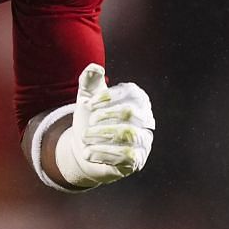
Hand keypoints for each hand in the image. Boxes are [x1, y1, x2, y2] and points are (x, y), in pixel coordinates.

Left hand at [54, 63, 154, 187]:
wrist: (83, 150)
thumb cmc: (90, 120)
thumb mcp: (86, 98)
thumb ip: (89, 81)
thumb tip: (94, 68)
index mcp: (136, 99)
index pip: (131, 93)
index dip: (108, 97)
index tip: (87, 104)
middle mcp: (145, 119)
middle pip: (130, 113)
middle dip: (104, 117)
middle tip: (87, 124)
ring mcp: (144, 140)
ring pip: (130, 134)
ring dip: (102, 135)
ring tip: (84, 138)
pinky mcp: (137, 160)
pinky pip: (128, 156)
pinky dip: (104, 154)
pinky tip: (87, 153)